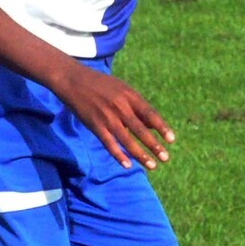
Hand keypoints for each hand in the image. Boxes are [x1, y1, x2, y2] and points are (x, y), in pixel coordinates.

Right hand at [54, 66, 173, 169]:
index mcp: (129, 96)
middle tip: (166, 158)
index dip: (162, 128)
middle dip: (154, 145)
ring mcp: (107, 117)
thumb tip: (154, 125)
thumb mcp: (122, 89)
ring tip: (152, 165)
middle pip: (140, 130)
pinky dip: (118, 155)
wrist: (73, 80)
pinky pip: (109, 143)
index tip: (172, 140)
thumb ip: (138, 106)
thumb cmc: (101, 85)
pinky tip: (128, 165)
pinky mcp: (95, 125)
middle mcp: (120, 107)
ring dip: (140, 154)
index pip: (150, 114)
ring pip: (127, 140)